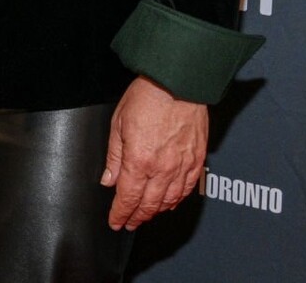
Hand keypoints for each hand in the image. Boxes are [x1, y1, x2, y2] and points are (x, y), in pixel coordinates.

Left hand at [101, 75, 207, 229]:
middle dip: (137, 217)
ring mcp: (182, 165)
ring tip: (146, 215)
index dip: (121, 214)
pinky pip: (187, 188)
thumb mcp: (118, 124)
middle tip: (129, 223)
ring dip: (156, 211)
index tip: (116, 221)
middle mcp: (162, 168)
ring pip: (169, 200)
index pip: (128, 198)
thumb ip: (115, 156)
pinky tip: (171, 203)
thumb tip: (109, 179)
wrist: (178, 83)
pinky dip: (177, 200)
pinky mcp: (197, 160)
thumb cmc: (148, 96)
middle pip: (149, 204)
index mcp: (139, 160)